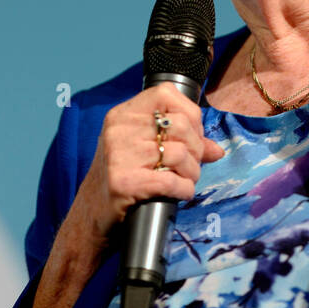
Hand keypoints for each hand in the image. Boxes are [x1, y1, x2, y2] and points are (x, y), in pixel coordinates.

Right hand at [69, 82, 225, 245]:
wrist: (92, 214)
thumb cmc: (123, 177)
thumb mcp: (144, 150)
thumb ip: (181, 142)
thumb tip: (217, 149)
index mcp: (123, 114)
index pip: (167, 93)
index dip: (190, 113)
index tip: (192, 135)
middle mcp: (119, 129)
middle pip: (180, 125)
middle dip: (197, 148)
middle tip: (192, 164)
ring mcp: (119, 155)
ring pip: (180, 153)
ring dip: (192, 172)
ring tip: (186, 180)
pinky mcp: (123, 182)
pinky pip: (171, 181)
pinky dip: (184, 189)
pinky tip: (181, 193)